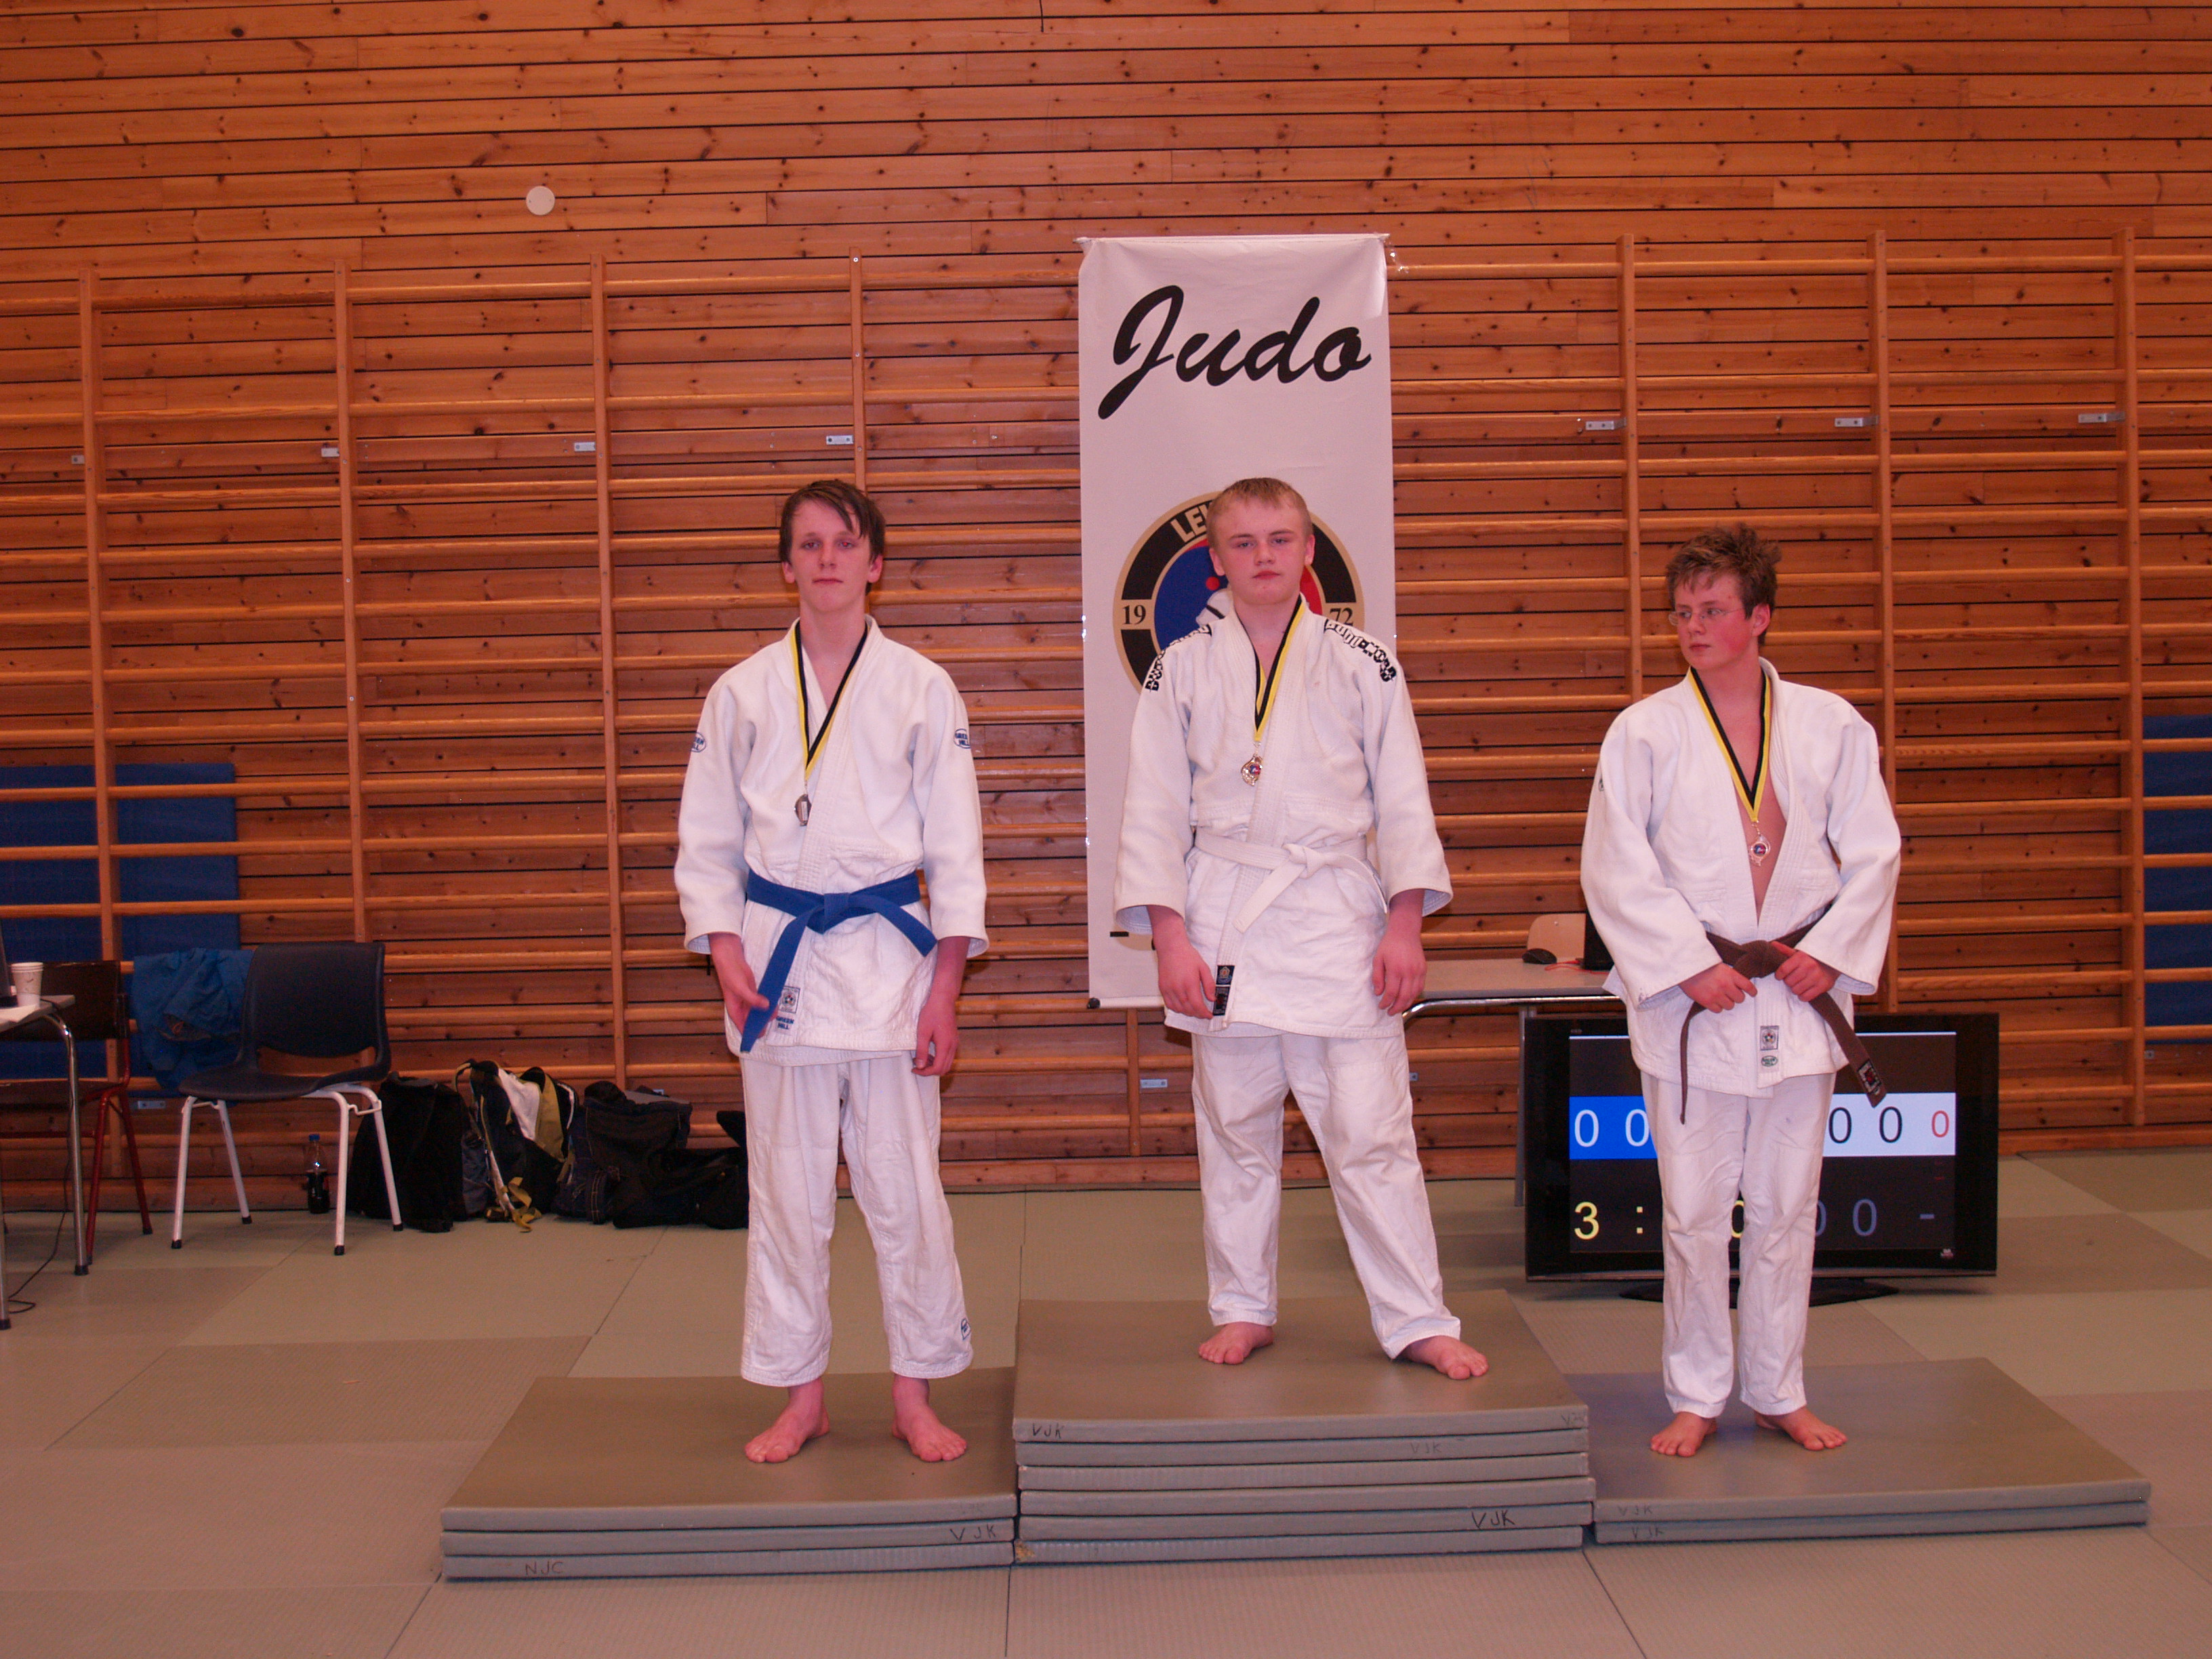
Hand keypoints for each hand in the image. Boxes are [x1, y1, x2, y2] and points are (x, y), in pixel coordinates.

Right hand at [708, 932, 768, 1025]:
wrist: (731, 960)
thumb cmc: (730, 975)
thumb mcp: (741, 989)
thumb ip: (753, 999)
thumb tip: (766, 1006)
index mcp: (735, 1012)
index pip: (744, 1028)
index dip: (752, 1034)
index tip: (762, 1035)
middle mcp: (742, 1009)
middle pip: (754, 1021)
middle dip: (763, 1021)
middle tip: (773, 1017)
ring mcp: (749, 1002)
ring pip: (759, 1012)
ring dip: (767, 1012)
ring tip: (776, 1010)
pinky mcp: (754, 994)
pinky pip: (762, 1002)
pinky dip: (768, 1003)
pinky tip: (775, 1002)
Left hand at [912, 937, 972, 1075]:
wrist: (943, 999)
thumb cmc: (932, 1013)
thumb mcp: (922, 1032)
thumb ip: (921, 1050)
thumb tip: (919, 1066)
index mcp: (945, 1046)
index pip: (937, 1068)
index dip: (925, 1072)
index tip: (914, 1069)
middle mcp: (953, 1046)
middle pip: (944, 1069)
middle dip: (930, 1070)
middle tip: (918, 1065)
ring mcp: (955, 1043)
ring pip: (947, 1063)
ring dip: (935, 1065)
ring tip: (922, 1058)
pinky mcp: (954, 1040)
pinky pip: (948, 1056)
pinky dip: (939, 1059)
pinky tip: (929, 1052)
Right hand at [1147, 907, 1218, 1019]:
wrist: (1171, 948)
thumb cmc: (1187, 955)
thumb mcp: (1203, 968)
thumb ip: (1209, 984)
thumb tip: (1212, 998)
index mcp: (1190, 983)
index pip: (1197, 1005)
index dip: (1204, 1013)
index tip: (1209, 1015)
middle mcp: (1178, 988)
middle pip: (1188, 1009)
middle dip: (1198, 1014)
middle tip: (1204, 1013)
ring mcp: (1168, 989)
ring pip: (1179, 1009)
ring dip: (1188, 1012)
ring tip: (1194, 1009)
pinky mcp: (1162, 988)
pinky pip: (1169, 1004)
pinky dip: (1177, 1008)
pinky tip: (1183, 1006)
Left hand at [1371, 891, 1427, 1015]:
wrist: (1405, 932)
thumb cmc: (1389, 945)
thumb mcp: (1378, 959)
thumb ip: (1377, 977)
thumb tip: (1378, 993)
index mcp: (1396, 969)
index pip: (1391, 993)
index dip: (1386, 1002)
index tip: (1381, 1006)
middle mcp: (1409, 972)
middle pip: (1404, 997)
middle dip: (1396, 1007)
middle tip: (1390, 1012)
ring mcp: (1418, 971)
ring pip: (1414, 994)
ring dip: (1406, 1004)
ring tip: (1398, 1008)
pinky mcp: (1423, 969)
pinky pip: (1420, 987)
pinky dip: (1414, 995)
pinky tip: (1407, 998)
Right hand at [1679, 962, 1755, 1011]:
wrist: (1685, 966)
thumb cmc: (1701, 964)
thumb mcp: (1720, 965)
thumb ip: (1731, 975)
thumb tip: (1739, 984)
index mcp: (1730, 974)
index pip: (1748, 986)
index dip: (1752, 992)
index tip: (1752, 993)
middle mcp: (1725, 985)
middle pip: (1740, 999)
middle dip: (1736, 996)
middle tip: (1730, 993)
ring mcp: (1716, 994)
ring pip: (1730, 1006)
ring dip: (1726, 1002)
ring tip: (1719, 996)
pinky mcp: (1707, 1001)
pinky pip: (1718, 1010)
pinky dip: (1716, 1007)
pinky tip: (1712, 1000)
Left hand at [1775, 947, 1838, 1002]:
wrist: (1831, 965)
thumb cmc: (1810, 960)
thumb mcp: (1798, 953)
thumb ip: (1785, 950)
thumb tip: (1772, 944)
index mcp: (1801, 957)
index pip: (1783, 970)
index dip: (1779, 975)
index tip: (1780, 976)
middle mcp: (1809, 966)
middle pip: (1788, 982)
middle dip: (1788, 982)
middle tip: (1793, 979)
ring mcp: (1817, 977)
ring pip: (1796, 990)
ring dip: (1796, 989)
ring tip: (1800, 984)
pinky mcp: (1823, 986)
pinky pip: (1805, 997)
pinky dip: (1803, 996)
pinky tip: (1805, 990)